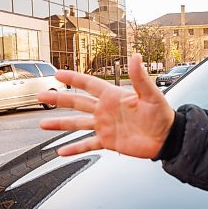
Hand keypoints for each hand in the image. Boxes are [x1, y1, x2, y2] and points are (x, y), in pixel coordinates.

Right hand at [38, 54, 174, 158]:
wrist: (166, 138)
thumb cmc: (162, 115)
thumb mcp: (151, 95)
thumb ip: (140, 78)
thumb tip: (136, 56)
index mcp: (114, 96)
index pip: (89, 84)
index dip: (74, 78)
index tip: (57, 73)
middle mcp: (106, 110)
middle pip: (77, 102)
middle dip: (59, 98)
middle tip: (41, 95)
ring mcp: (105, 126)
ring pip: (78, 124)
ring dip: (60, 124)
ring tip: (43, 123)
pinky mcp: (109, 142)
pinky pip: (88, 145)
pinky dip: (75, 148)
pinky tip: (61, 152)